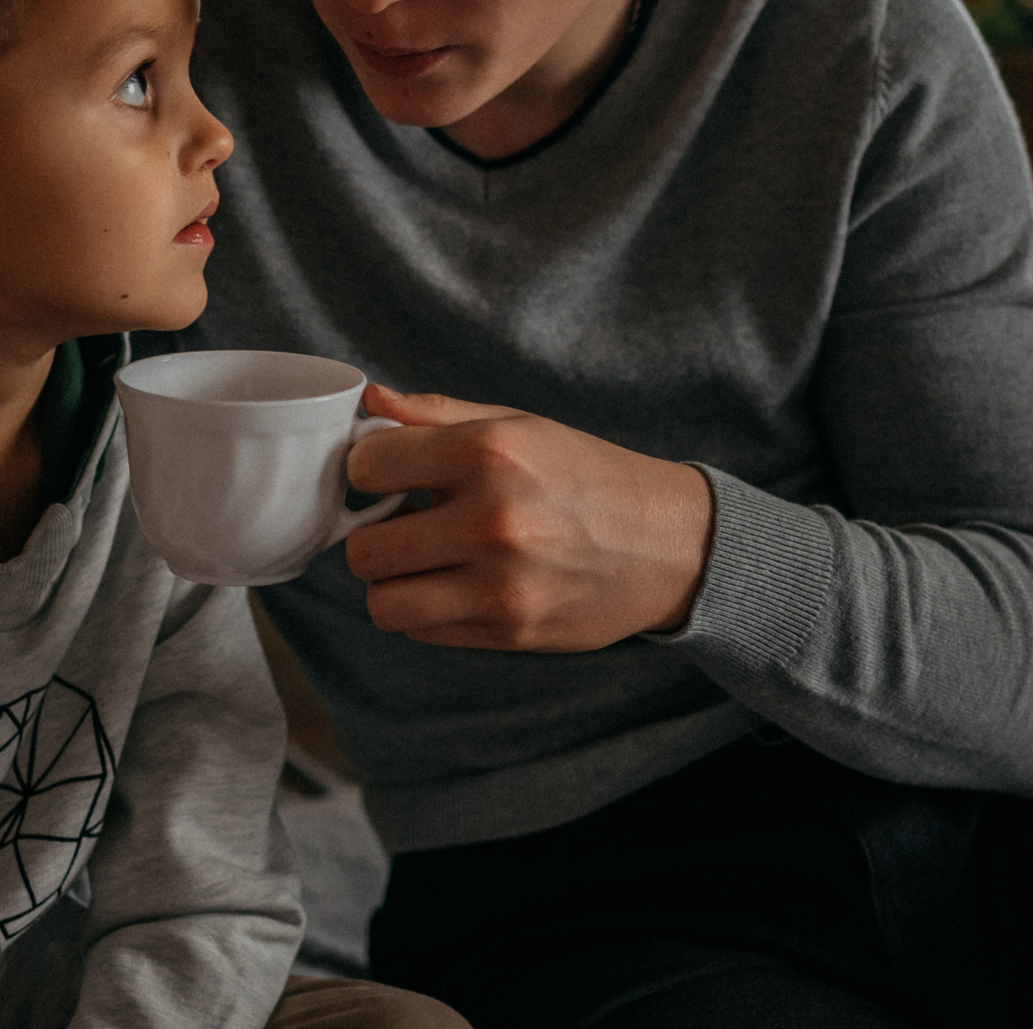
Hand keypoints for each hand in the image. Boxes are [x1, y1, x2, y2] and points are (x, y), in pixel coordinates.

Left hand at [342, 383, 714, 651]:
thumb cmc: (587, 476)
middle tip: (404, 523)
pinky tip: (458, 584)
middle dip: (374, 535)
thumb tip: (369, 400)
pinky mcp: (510, 630)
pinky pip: (423, 632)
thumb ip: (436, 414)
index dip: (368, 470)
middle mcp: (489, 520)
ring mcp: (499, 584)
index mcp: (487, 452)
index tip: (387, 474)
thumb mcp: (518, 425)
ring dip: (393, 584)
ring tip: (424, 561)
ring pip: (383, 604)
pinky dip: (427, 612)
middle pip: (363, 550)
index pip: (365, 467)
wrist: (668, 543)